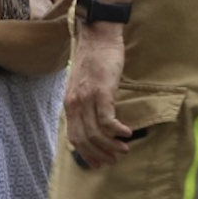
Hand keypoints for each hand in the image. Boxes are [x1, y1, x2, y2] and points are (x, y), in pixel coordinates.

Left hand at [62, 22, 133, 169]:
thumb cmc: (94, 58)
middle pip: (84, 139)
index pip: (74, 137)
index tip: (98, 163)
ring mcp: (87, 98)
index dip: (86, 153)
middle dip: (99, 154)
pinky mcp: (102, 92)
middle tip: (114, 160)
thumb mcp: (84, 84)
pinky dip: (117, 131)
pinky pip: (108, 120)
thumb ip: (85, 102)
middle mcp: (75, 103)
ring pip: (96, 133)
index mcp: (70, 103)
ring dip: (111, 146)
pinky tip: (127, 134)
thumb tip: (94, 120)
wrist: (98, 36)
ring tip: (124, 150)